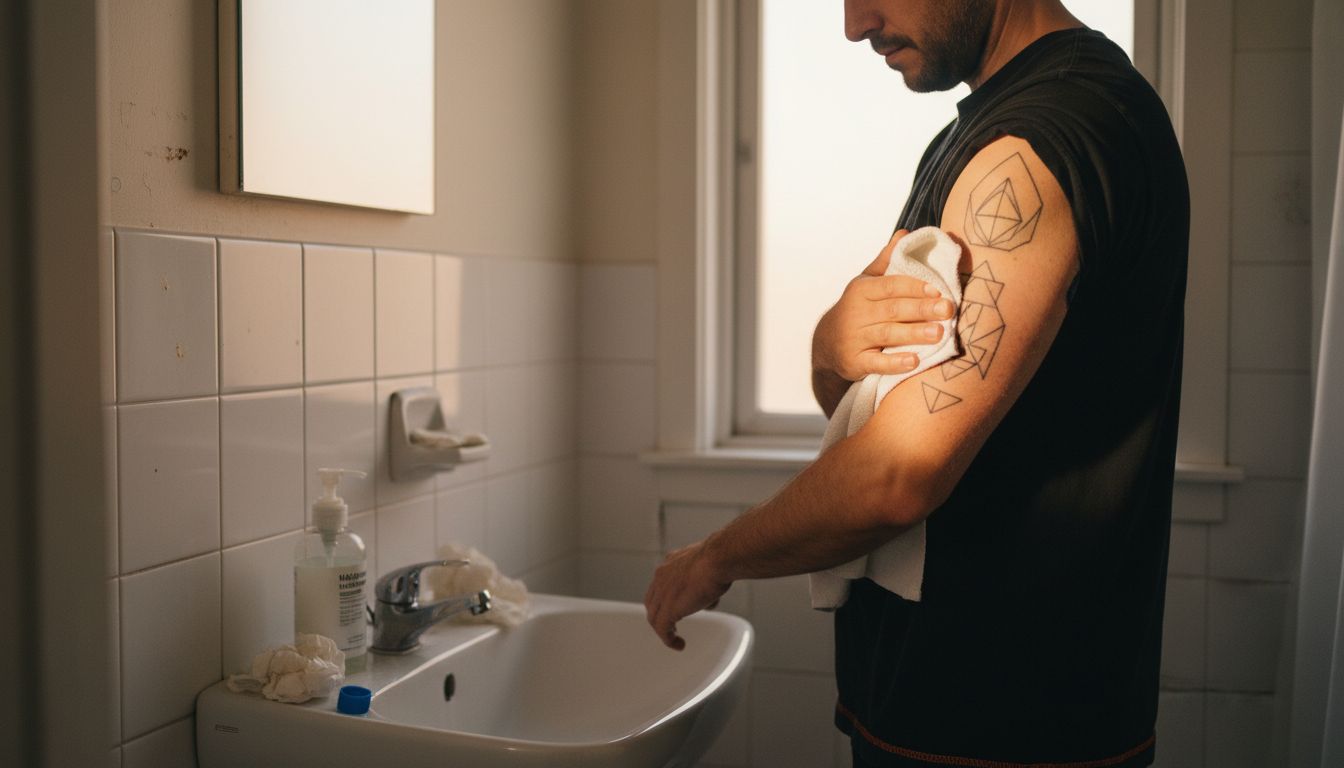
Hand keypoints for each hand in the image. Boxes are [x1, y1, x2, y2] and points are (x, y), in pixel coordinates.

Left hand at [644, 541, 730, 650]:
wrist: (718, 559)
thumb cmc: (720, 559)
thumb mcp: (709, 568)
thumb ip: (704, 583)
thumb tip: (708, 602)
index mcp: (670, 563)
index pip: (659, 584)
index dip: (664, 598)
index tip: (675, 607)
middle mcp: (662, 576)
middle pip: (652, 601)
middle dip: (660, 615)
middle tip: (671, 626)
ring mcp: (662, 593)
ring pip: (654, 617)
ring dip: (663, 629)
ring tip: (673, 638)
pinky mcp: (668, 608)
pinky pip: (662, 629)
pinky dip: (669, 639)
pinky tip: (679, 644)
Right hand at [812, 229, 956, 381]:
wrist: (826, 344)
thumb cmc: (856, 309)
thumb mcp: (866, 283)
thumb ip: (886, 261)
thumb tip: (905, 234)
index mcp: (862, 290)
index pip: (890, 285)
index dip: (914, 287)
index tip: (938, 290)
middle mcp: (856, 313)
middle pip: (892, 309)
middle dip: (920, 309)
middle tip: (947, 310)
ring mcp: (854, 339)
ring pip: (887, 334)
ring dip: (913, 333)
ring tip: (939, 334)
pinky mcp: (854, 362)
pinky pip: (876, 363)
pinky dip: (895, 363)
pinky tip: (914, 362)